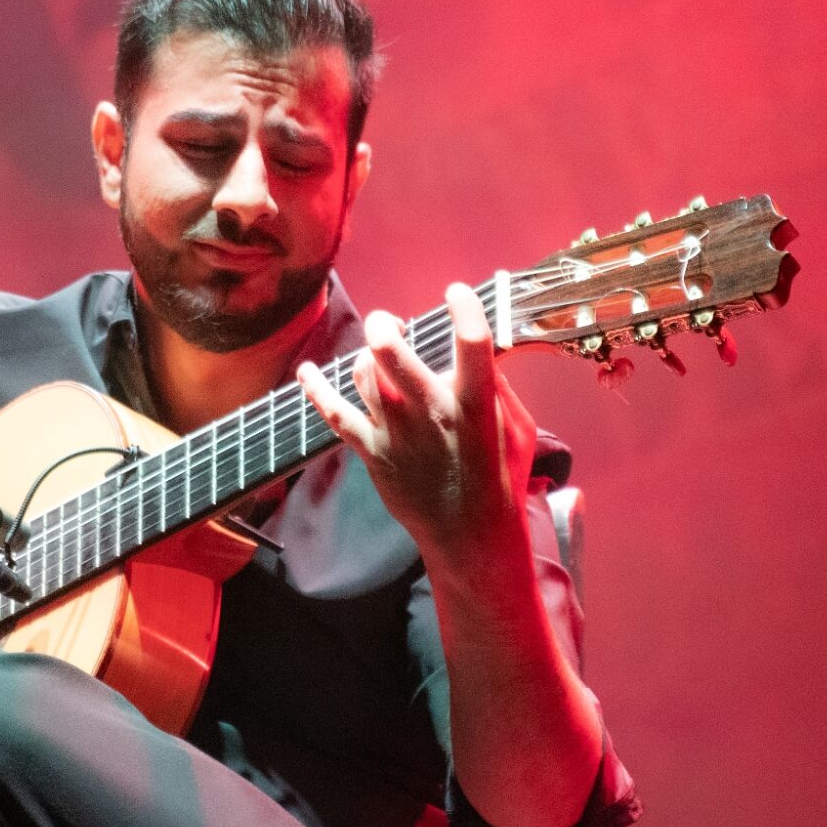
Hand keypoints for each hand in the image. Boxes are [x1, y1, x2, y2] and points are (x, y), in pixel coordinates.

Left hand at [298, 282, 538, 568]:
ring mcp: (397, 434)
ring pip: (365, 375)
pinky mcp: (373, 452)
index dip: (465, 308)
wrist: (469, 534)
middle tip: (389, 325)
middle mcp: (431, 414)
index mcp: (474, 404)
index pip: (473, 344)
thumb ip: (497, 385)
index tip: (456, 292)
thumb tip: (478, 349)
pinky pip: (335, 414)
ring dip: (368, 357)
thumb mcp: (517, 427)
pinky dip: (317, 389)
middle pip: (393, 354)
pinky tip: (308, 370)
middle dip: (385, 328)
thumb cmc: (498, 476)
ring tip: (379, 356)